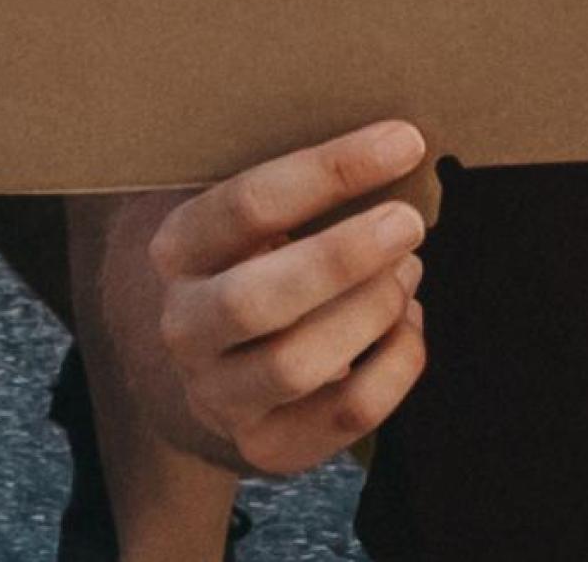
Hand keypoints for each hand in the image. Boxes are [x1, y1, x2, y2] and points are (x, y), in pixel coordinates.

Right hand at [148, 121, 429, 475]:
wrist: (209, 356)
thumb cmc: (254, 254)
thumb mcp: (250, 211)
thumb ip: (301, 182)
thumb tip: (396, 140)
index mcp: (178, 249)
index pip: (247, 205)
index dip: (331, 171)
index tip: (404, 141)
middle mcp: (185, 326)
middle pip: (258, 299)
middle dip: (344, 257)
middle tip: (410, 221)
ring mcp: (219, 394)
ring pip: (298, 365)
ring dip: (371, 311)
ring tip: (408, 270)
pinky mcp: (267, 446)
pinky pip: (346, 416)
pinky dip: (396, 365)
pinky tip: (409, 322)